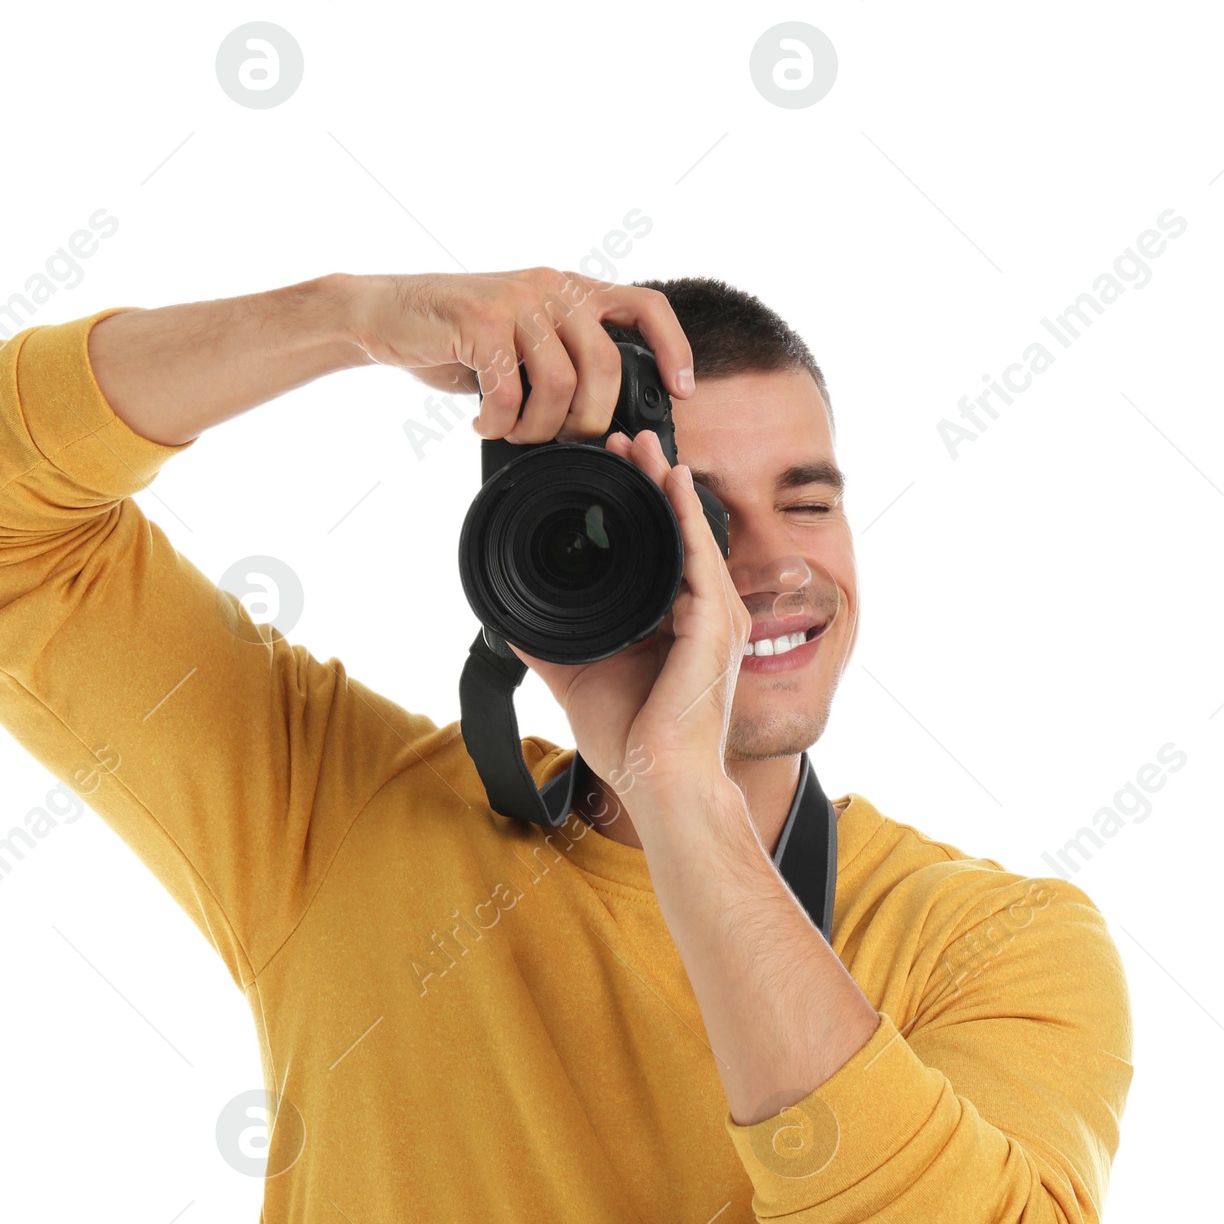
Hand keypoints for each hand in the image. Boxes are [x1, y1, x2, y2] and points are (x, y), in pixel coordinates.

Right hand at [342, 269, 693, 441]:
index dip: (674, 348)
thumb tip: (602, 422)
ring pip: (561, 385)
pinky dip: (498, 424)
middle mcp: (551, 287)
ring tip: (513, 431)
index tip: (684, 391)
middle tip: (560, 439)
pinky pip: (509, 393)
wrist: (385, 313)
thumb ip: (562, 359)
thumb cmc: (456, 337)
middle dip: (589, 421)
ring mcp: (517, 300)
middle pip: (605, 367)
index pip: (644, 306)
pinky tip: (482, 423)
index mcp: (571, 290)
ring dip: (537, 427)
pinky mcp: (480, 321)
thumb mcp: (521, 341)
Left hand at [512, 429, 750, 828]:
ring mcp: (714, 618)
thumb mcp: (577, 680)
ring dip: (666, 485)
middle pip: (678, 531)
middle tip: (624, 441)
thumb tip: (510, 622)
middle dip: (653, 481)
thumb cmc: (633, 742)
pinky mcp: (713, 626)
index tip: (610, 473)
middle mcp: (702, 615)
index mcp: (674, 624)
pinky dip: (684, 516)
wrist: (659, 782)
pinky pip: (699, 557)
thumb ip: (550, 646)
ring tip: (642, 446)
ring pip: (689, 533)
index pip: (660, 550)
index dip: (639, 508)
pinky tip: (671, 483)